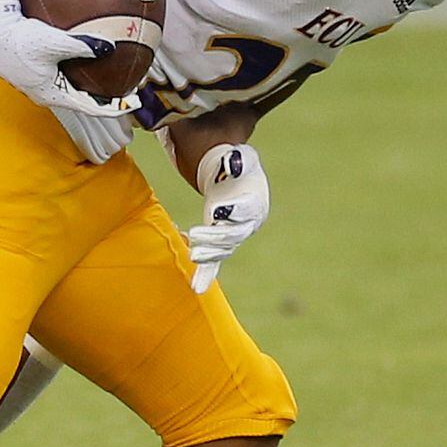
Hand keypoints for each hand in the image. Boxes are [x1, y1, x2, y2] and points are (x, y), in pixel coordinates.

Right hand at [0, 0, 136, 118]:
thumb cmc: (18, 39)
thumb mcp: (55, 41)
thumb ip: (84, 46)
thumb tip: (110, 47)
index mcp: (52, 93)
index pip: (90, 108)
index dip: (113, 107)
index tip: (131, 103)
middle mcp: (43, 93)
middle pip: (79, 100)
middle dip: (102, 97)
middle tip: (122, 89)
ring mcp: (34, 83)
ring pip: (67, 88)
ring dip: (86, 84)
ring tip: (103, 75)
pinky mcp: (28, 70)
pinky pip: (57, 75)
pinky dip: (73, 71)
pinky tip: (77, 55)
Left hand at [187, 142, 266, 292]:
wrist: (240, 181)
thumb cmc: (239, 167)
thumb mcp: (241, 157)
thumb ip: (237, 160)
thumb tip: (231, 163)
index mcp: (253, 202)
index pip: (245, 209)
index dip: (233, 211)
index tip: (218, 211)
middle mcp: (246, 223)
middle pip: (233, 234)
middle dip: (215, 236)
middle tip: (195, 235)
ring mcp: (234, 235)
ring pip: (224, 250)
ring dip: (209, 254)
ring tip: (193, 254)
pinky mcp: (220, 243)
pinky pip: (216, 262)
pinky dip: (206, 275)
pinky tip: (197, 288)